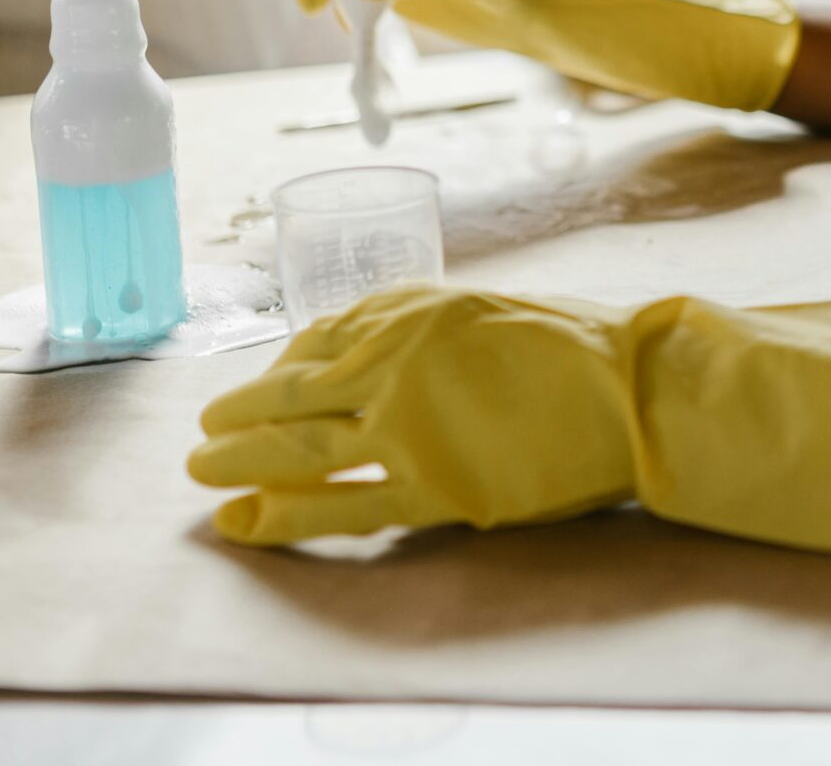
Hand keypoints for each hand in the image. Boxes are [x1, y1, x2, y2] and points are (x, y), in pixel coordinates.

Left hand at [189, 282, 830, 559]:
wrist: (632, 384)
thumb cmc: (566, 344)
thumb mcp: (473, 309)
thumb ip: (405, 326)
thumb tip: (334, 350)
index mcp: (408, 314)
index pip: (314, 346)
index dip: (271, 375)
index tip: (249, 393)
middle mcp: (397, 361)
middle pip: (290, 396)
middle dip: (234, 420)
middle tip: (199, 441)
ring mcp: (413, 425)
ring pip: (301, 450)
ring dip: (242, 465)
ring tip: (202, 482)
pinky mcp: (439, 484)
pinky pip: (346, 505)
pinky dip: (288, 514)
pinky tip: (249, 522)